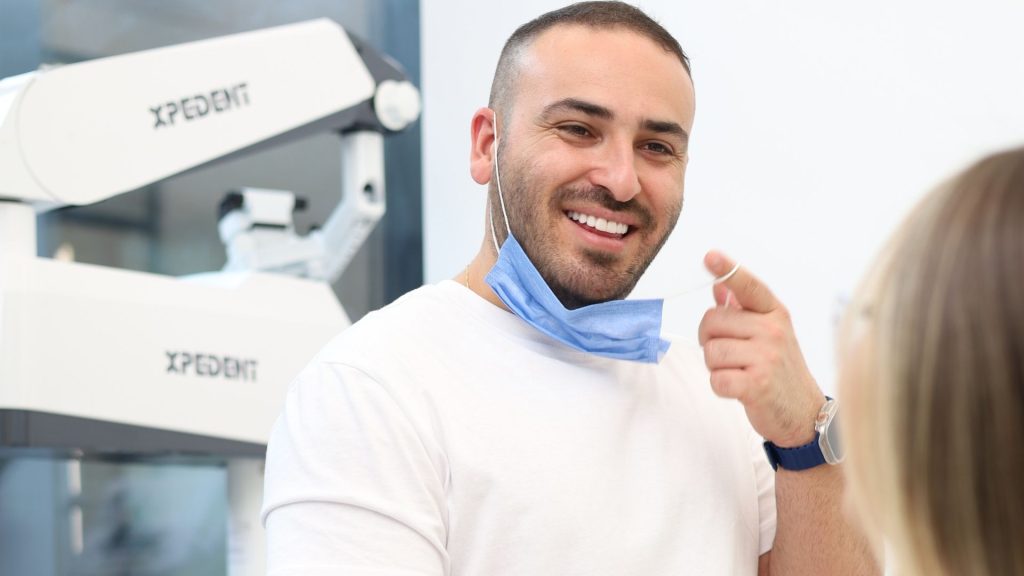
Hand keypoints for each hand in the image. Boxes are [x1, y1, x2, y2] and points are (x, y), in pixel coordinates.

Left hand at [697, 250, 823, 446]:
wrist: (804, 414)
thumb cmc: (780, 370)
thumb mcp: (768, 334)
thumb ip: (742, 310)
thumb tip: (718, 286)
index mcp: (774, 314)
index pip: (748, 286)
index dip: (727, 270)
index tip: (710, 256)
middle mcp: (772, 331)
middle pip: (711, 322)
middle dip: (711, 340)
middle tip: (733, 355)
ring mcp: (766, 357)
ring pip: (710, 352)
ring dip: (716, 367)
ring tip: (740, 372)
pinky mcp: (757, 384)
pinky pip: (716, 379)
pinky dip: (721, 387)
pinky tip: (740, 389)